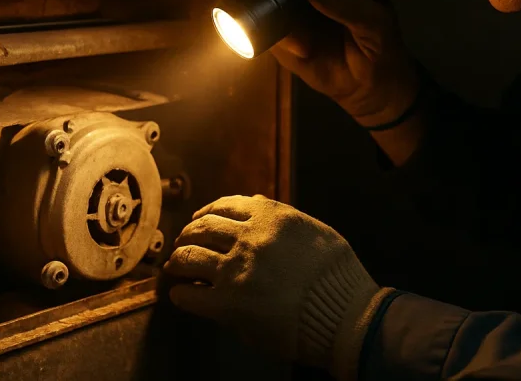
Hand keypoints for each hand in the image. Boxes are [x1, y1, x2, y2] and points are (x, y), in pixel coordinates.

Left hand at [164, 195, 391, 378]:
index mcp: (270, 215)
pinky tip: (179, 295)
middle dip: (187, 236)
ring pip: (188, 256)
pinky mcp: (228, 304)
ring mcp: (236, 270)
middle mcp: (248, 237)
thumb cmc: (337, 276)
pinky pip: (189, 295)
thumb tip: (257, 210)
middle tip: (181, 245)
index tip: (199, 220)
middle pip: (201, 229)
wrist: (344, 315)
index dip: (206, 213)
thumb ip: (284, 220)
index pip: (224, 206)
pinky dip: (180, 294)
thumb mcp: (314, 231)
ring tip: (176, 267)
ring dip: (178, 261)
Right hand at [259, 0, 420, 125]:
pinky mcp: (282, 40)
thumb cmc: (380, 46)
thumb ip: (349, 4)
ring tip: (295, 26)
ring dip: (269, 4)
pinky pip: (269, 31)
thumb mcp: (375, 22)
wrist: (372, 89)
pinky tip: (304, 50)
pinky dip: (279, 37)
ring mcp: (292, 13)